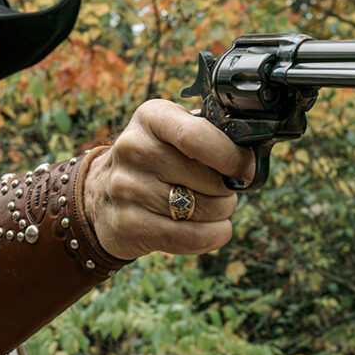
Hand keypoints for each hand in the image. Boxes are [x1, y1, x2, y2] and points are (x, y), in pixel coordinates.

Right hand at [83, 99, 254, 259]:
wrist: (102, 195)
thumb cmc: (154, 161)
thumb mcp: (172, 132)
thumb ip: (209, 134)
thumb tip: (252, 154)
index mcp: (151, 117)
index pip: (197, 136)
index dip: (232, 157)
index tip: (247, 169)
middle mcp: (133, 149)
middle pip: (208, 179)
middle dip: (228, 190)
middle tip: (224, 191)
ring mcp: (127, 188)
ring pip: (202, 210)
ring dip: (221, 214)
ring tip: (213, 208)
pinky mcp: (128, 224)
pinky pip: (188, 237)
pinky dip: (213, 236)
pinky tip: (216, 230)